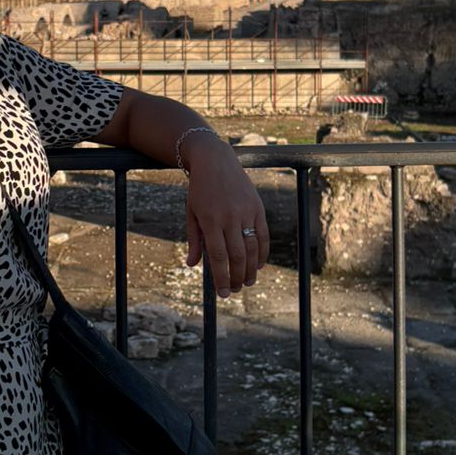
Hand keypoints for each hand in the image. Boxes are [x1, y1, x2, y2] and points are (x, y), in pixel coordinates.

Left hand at [184, 142, 269, 295]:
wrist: (215, 161)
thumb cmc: (199, 190)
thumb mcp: (191, 213)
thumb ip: (194, 240)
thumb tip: (193, 265)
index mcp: (210, 221)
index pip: (218, 258)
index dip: (222, 278)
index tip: (223, 293)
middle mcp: (230, 218)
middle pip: (237, 256)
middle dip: (236, 278)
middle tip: (235, 290)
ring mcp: (246, 212)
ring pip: (252, 248)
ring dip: (250, 269)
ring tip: (247, 282)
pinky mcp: (258, 208)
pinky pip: (263, 235)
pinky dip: (263, 253)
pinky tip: (258, 265)